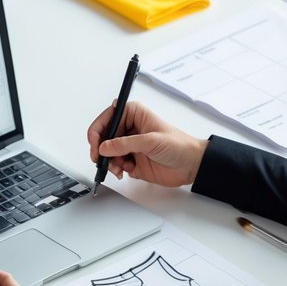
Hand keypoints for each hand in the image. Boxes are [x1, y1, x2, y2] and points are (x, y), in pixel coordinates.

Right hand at [88, 100, 208, 187]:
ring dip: (109, 161)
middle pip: (103, 137)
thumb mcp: (151, 141)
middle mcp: (129, 129)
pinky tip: (125, 170)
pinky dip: (116, 169)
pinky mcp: (131, 160)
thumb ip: (125, 144)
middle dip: (101, 149)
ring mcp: (129, 145)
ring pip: (107, 152)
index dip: (97, 131)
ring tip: (118, 167)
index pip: (107, 118)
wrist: (191, 165)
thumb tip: (105, 147)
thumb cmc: (179, 146)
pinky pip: (115, 164)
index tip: (95, 144)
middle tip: (100, 159)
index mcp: (134, 114)